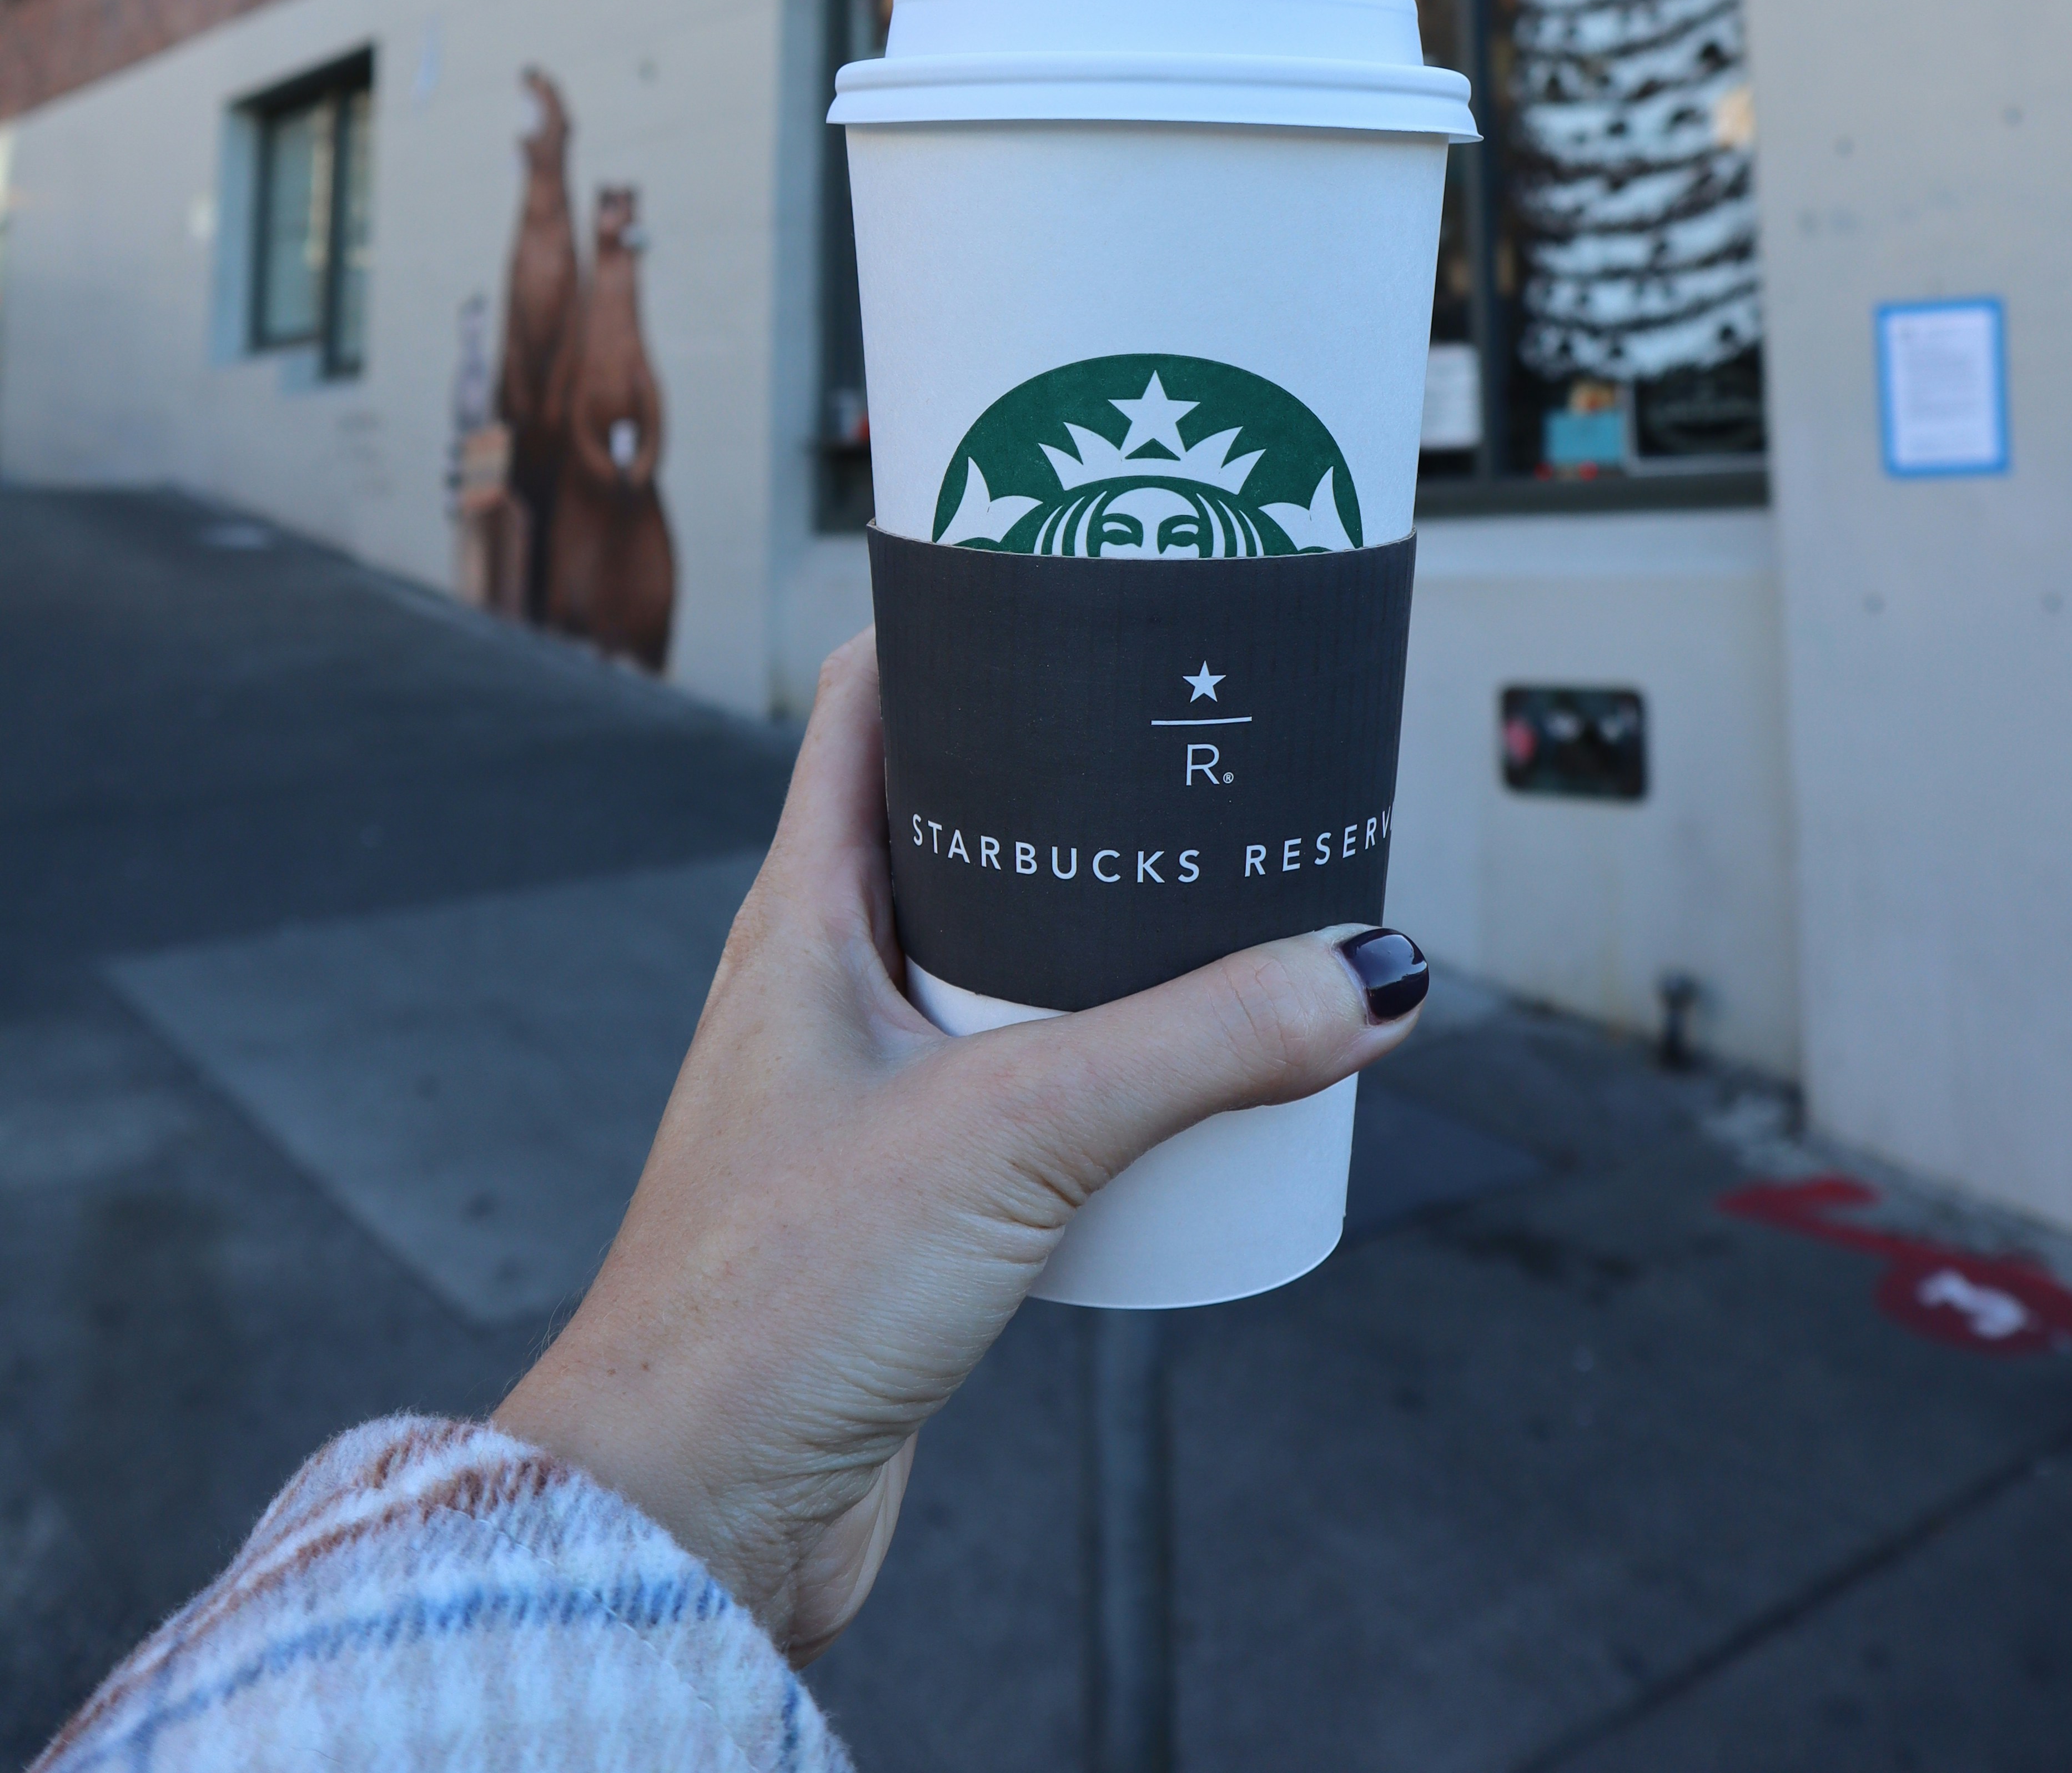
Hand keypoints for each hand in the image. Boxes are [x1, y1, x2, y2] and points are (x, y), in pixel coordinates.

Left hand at [493, 626, 1426, 1661]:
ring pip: (1001, 968)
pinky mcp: (902, 1201)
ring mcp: (859, 1093)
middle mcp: (823, 985)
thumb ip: (1201, 1049)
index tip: (1072, 575)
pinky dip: (1104, 1072)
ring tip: (1229, 912)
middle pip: (962, 830)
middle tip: (1201, 753)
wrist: (685, 1516)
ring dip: (1104, 942)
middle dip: (1080, 792)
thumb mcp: (1015, 1133)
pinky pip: (1020, 1091)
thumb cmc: (767, 1304)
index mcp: (802, 914)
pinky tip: (1186, 1090)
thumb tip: (1366, 972)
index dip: (964, 624)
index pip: (875, 706)